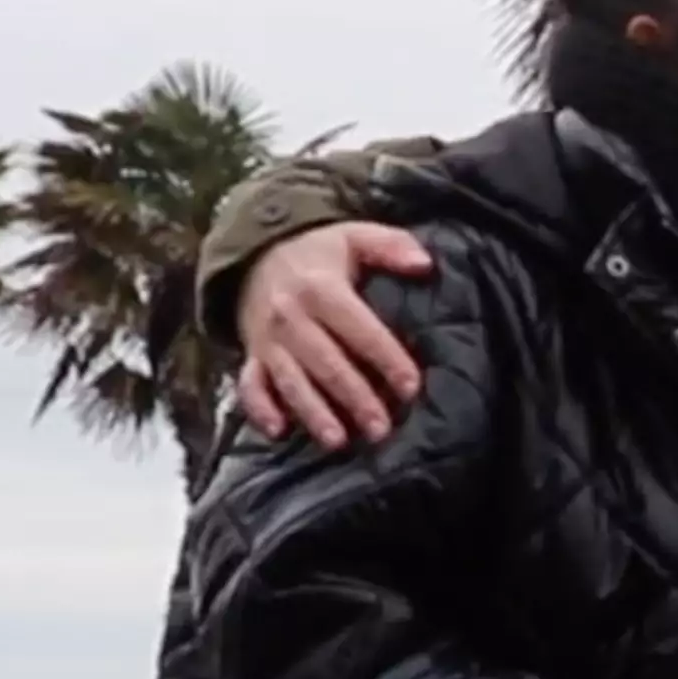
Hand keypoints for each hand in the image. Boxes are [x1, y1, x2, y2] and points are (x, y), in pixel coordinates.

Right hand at [238, 222, 433, 448]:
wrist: (254, 254)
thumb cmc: (316, 254)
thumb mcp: (353, 236)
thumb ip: (391, 246)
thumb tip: (426, 264)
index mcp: (321, 288)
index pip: (359, 328)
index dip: (386, 357)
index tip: (411, 387)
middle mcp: (291, 317)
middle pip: (327, 363)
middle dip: (355, 398)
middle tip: (381, 429)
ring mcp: (268, 341)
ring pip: (292, 381)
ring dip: (314, 413)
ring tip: (338, 441)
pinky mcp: (252, 357)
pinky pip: (250, 387)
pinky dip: (260, 409)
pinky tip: (278, 431)